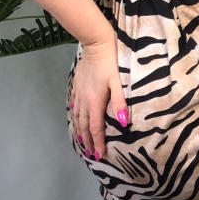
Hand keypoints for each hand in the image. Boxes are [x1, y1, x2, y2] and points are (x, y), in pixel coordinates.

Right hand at [70, 35, 127, 159]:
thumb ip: (120, 102)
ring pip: (77, 118)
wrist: (95, 43)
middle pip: (84, 126)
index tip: (99, 156)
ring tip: (83, 143)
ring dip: (80, 132)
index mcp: (95, 102)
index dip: (98, 143)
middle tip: (91, 154)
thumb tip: (124, 122)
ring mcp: (79, 93)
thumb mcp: (119, 82)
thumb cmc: (111, 62)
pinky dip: (75, 118)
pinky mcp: (77, 86)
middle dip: (88, 142)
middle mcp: (84, 100)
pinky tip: (76, 119)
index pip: (96, 128)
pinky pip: (74, 107)